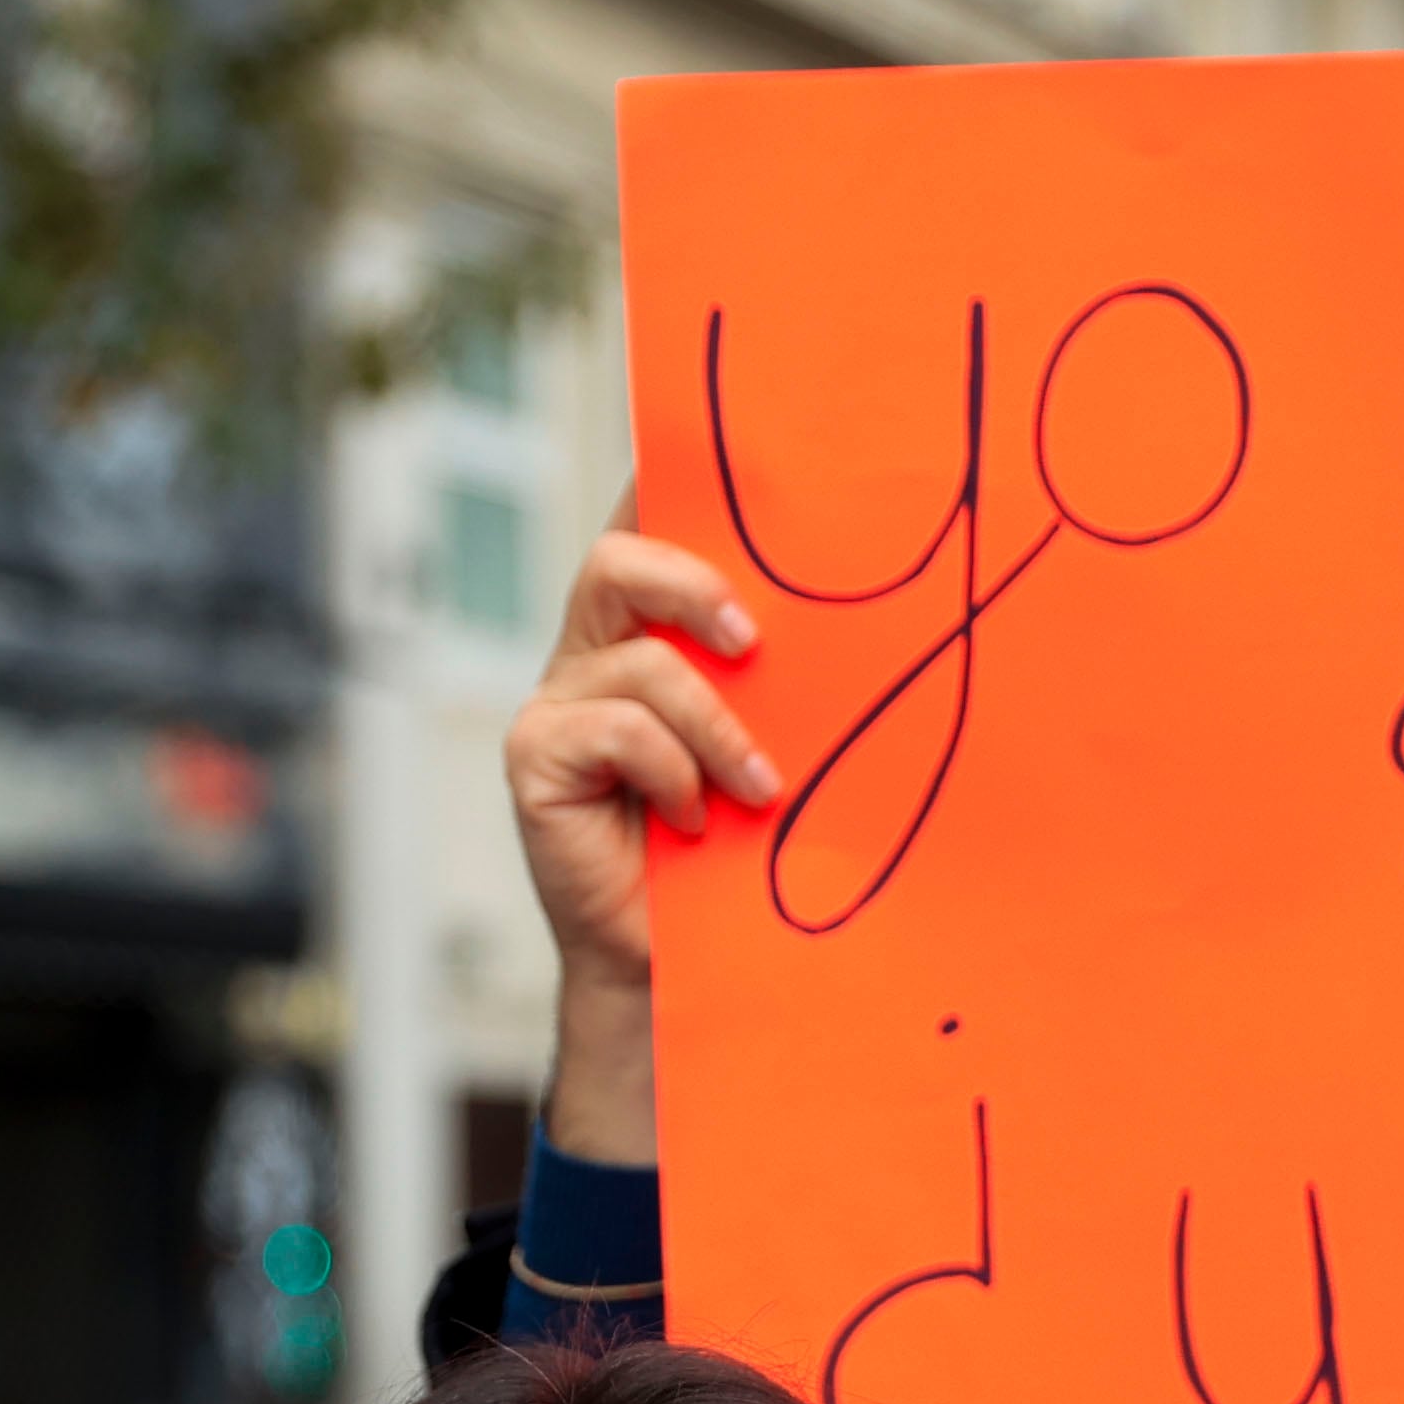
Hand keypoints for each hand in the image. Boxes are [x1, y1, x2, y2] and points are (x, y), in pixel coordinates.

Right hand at [505, 498, 775, 1163]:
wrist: (674, 962)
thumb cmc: (734, 854)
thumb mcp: (770, 752)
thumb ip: (776, 688)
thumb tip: (867, 627)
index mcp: (649, 637)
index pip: (650, 533)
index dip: (667, 478)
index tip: (718, 441)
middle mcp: (593, 654)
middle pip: (619, 560)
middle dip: (694, 584)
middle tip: (753, 639)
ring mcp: (556, 703)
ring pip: (639, 660)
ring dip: (716, 725)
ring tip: (756, 789)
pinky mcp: (535, 755)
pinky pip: (618, 729)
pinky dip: (674, 774)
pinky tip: (693, 822)